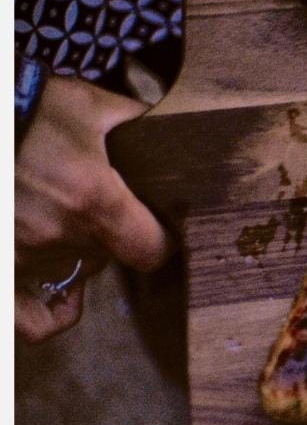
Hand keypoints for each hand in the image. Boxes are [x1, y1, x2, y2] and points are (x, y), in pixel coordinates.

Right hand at [15, 75, 175, 343]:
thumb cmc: (29, 107)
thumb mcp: (89, 104)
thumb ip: (135, 121)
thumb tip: (168, 126)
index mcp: (93, 200)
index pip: (151, 250)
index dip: (163, 241)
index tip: (162, 227)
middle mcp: (57, 236)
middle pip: (109, 257)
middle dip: (112, 233)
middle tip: (103, 205)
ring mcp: (20, 254)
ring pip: (67, 270)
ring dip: (74, 250)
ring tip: (69, 219)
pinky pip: (25, 320)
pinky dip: (48, 315)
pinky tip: (63, 297)